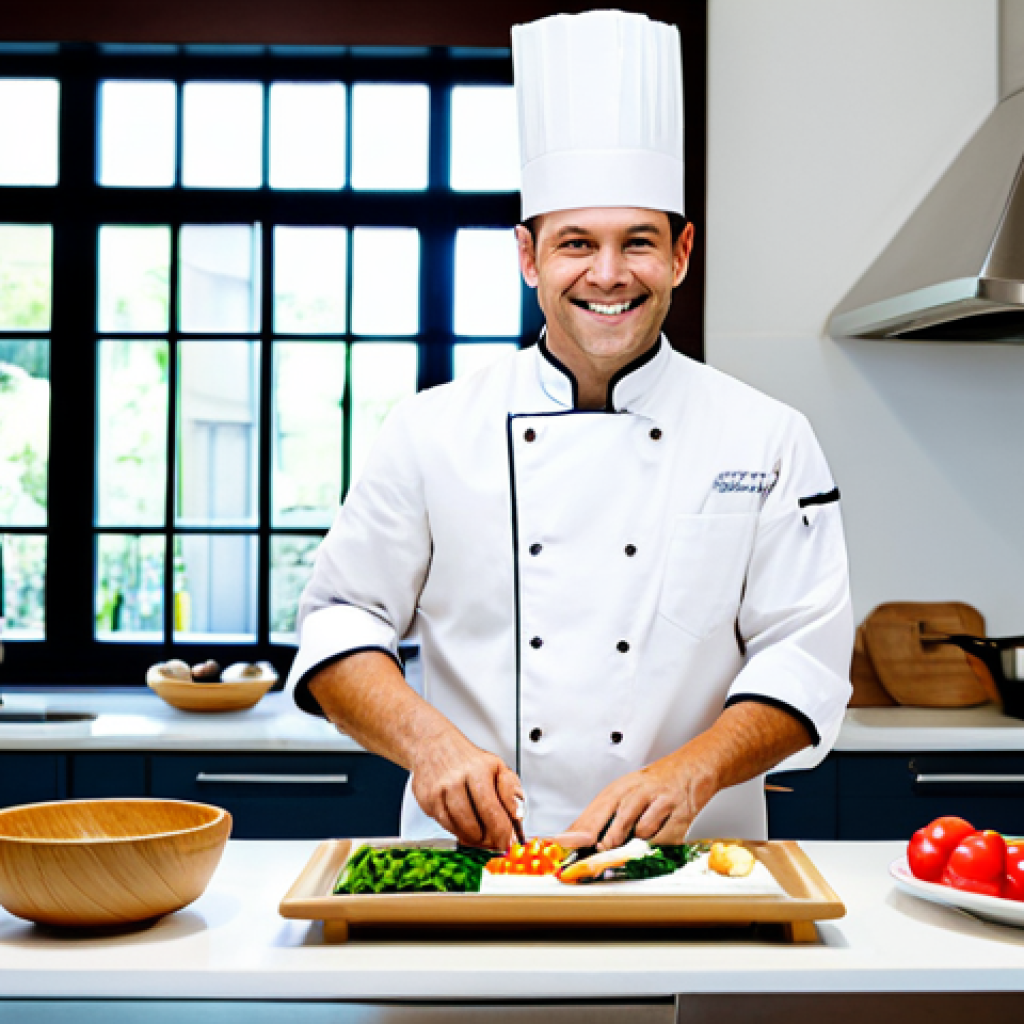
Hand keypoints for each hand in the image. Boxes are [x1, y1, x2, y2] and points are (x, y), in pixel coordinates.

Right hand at [409, 729, 522, 850]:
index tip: (507, 842)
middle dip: (486, 839)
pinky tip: (463, 824)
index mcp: (478, 770)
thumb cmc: (469, 760)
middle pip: (473, 824)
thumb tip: (517, 817)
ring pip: (458, 828)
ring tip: (480, 834)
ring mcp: (439, 790)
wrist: (434, 745)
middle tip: (494, 842)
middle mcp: (456, 779)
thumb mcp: (497, 767)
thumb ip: (511, 792)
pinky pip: (444, 825)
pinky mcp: (426, 799)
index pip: (492, 810)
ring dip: (471, 838)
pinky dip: (456, 830)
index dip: (501, 831)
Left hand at [557, 752, 716, 851]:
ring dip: (638, 841)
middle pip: (616, 822)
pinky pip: (663, 838)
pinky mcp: (680, 813)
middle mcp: (637, 793)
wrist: (692, 767)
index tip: (562, 845)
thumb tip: (574, 840)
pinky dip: (659, 842)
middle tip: (602, 851)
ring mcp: (659, 802)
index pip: (593, 813)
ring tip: (642, 832)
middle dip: (606, 842)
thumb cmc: (655, 783)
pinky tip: (661, 831)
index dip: (577, 832)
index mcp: (619, 789)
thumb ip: (601, 817)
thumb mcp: (624, 793)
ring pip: (640, 831)